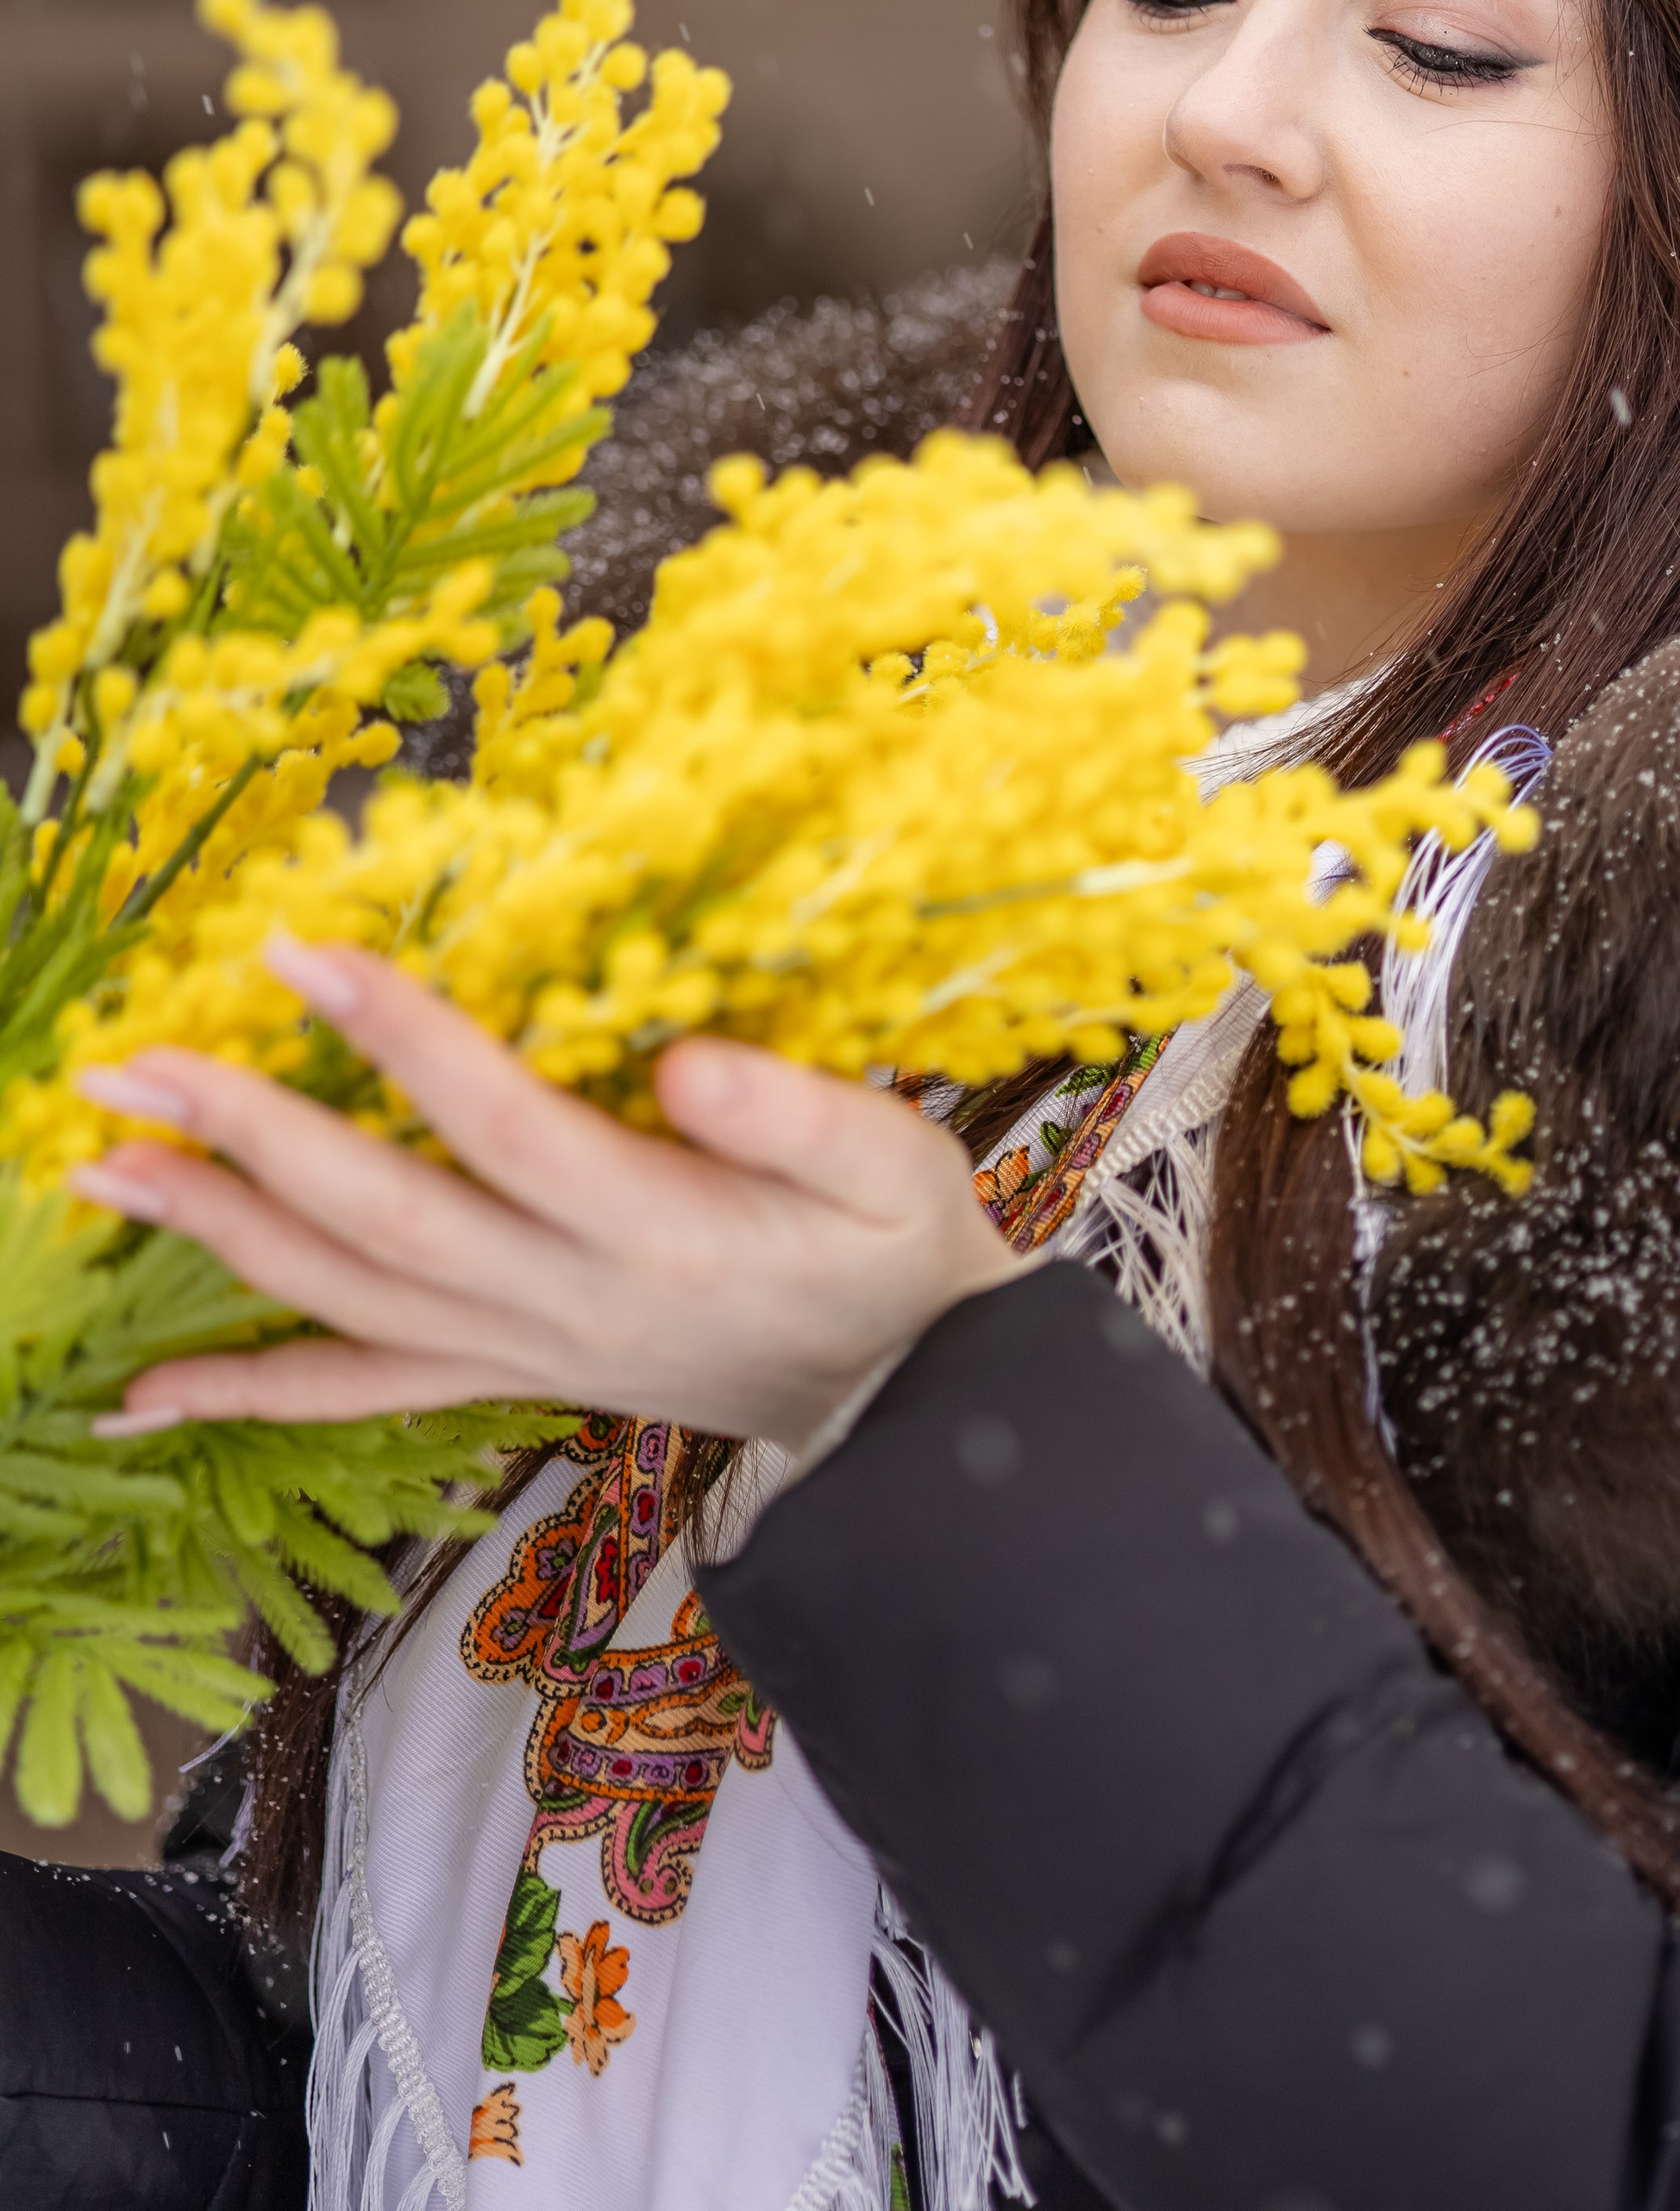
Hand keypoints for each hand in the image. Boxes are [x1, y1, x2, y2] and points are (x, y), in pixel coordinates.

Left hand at [68, 935, 1018, 1450]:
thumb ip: (800, 1115)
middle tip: (131, 1067)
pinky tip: (140, 1392)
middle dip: (248, 1139)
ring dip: (215, 1237)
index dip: (400, 1035)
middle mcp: (567, 1299)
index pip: (503, 1122)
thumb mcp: (895, 1167)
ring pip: (343, 1301)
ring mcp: (524, 1348)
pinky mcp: (507, 1372)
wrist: (901, 1405)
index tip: (302, 951)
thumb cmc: (896, 1253)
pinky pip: (356, 1389)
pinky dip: (245, 1387)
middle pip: (381, 1220)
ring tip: (101, 1172)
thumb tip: (686, 1058)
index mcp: (660, 1229)